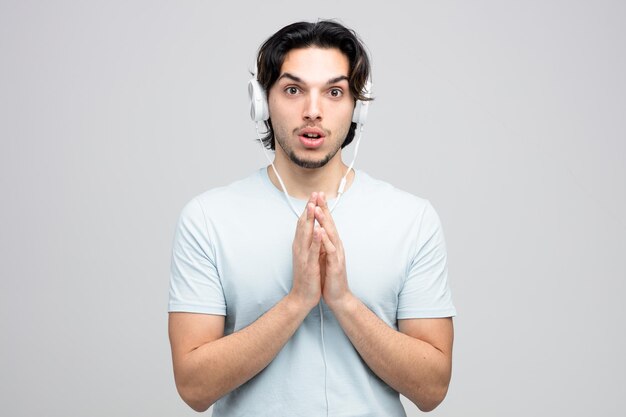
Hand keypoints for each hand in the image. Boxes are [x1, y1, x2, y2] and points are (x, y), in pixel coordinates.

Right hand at [289, 192, 323, 309]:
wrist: (302, 297)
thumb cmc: (306, 277)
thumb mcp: (306, 256)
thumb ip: (307, 243)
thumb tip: (310, 230)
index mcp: (300, 245)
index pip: (303, 223)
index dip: (308, 208)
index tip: (314, 195)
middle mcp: (299, 248)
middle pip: (303, 224)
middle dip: (309, 208)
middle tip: (313, 194)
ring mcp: (303, 256)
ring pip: (306, 234)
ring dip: (309, 219)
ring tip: (313, 205)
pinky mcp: (309, 265)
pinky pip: (312, 250)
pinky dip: (315, 239)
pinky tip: (318, 229)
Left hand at [314, 192, 351, 308]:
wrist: (338, 296)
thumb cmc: (330, 277)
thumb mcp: (325, 257)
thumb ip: (323, 244)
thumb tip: (318, 231)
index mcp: (332, 244)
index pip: (326, 223)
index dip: (322, 208)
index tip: (316, 195)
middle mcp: (336, 246)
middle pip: (330, 224)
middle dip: (324, 208)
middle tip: (319, 194)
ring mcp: (337, 254)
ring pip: (330, 234)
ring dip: (324, 220)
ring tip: (317, 208)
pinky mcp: (336, 264)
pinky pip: (330, 250)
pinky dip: (325, 239)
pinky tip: (321, 231)